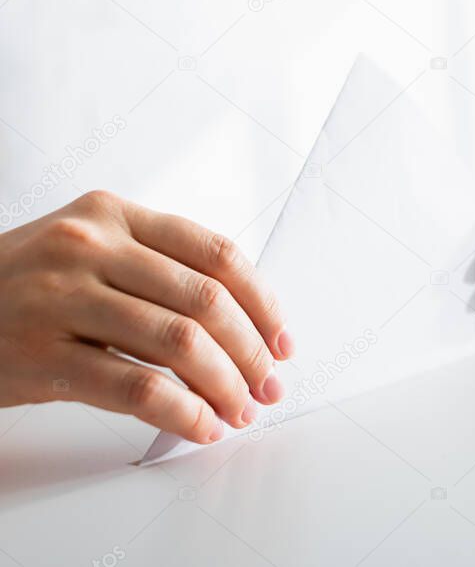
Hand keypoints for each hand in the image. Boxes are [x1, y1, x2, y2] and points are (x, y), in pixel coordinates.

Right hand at [0, 191, 291, 443]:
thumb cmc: (27, 283)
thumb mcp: (90, 248)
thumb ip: (159, 267)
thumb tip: (247, 323)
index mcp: (114, 214)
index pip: (217, 253)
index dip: (263, 302)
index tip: (282, 339)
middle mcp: (90, 247)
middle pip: (206, 300)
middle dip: (252, 352)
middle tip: (270, 385)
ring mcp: (61, 299)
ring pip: (180, 344)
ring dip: (226, 386)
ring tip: (240, 410)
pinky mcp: (41, 355)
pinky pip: (137, 389)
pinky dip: (184, 413)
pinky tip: (202, 426)